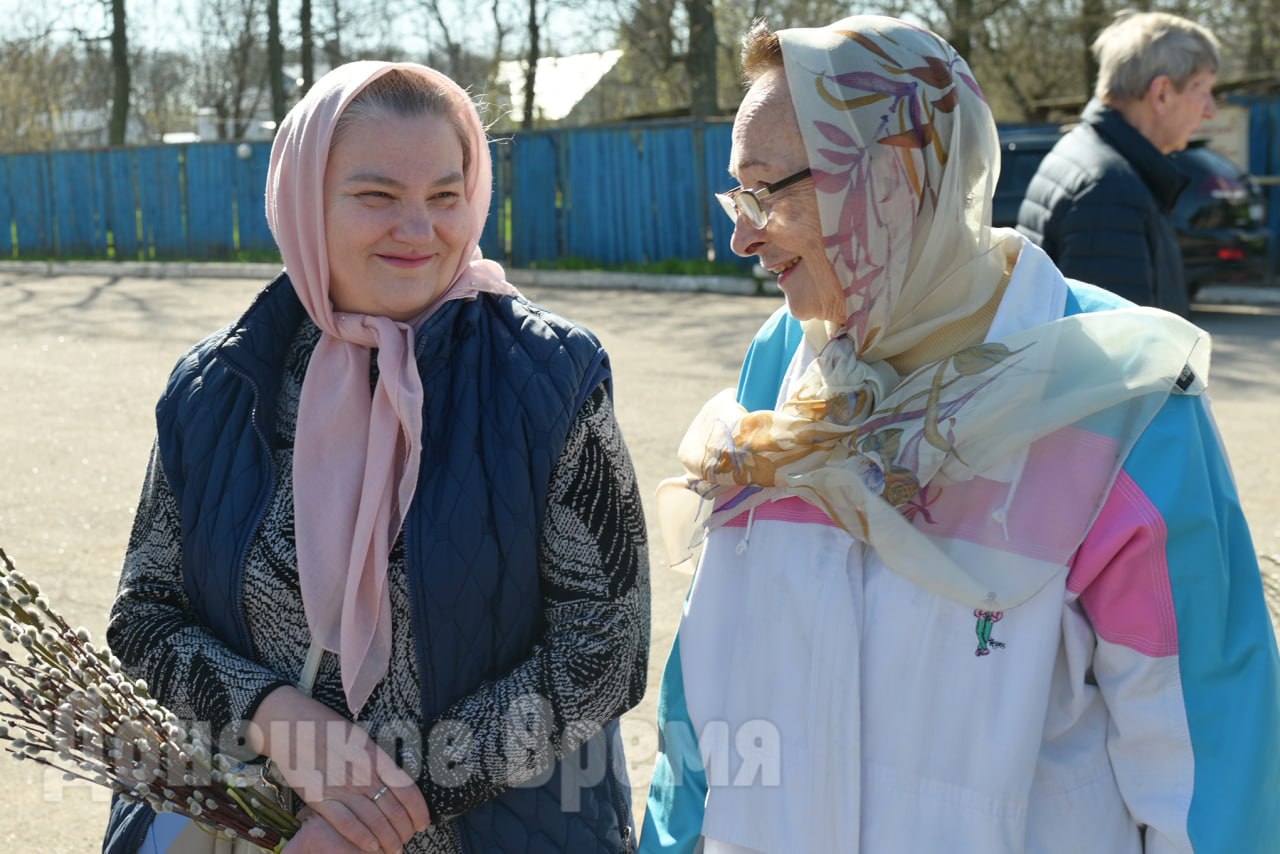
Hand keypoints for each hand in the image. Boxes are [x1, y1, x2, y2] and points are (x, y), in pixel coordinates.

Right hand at [251, 686, 430, 852]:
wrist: (291, 725)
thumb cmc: (327, 727)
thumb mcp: (360, 738)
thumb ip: (377, 760)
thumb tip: (394, 780)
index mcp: (375, 756)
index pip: (406, 788)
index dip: (419, 810)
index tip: (424, 822)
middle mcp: (362, 773)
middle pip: (393, 809)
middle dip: (404, 829)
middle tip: (408, 840)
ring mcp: (341, 787)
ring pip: (373, 820)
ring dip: (387, 839)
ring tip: (394, 849)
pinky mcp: (319, 798)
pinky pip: (345, 823)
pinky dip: (361, 838)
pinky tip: (372, 847)